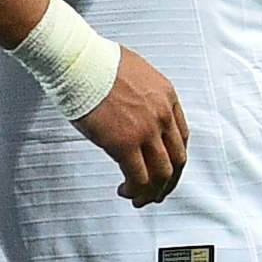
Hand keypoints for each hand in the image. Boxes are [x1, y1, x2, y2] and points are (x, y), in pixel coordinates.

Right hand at [75, 44, 187, 205]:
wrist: (80, 63)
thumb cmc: (98, 63)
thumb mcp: (136, 72)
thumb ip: (144, 94)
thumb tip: (136, 106)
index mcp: (167, 97)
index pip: (182, 137)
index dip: (174, 159)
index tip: (165, 169)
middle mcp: (162, 115)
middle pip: (177, 160)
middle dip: (168, 181)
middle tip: (157, 192)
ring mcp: (146, 131)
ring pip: (162, 174)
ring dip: (153, 191)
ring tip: (139, 198)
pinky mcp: (124, 144)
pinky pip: (139, 178)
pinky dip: (135, 191)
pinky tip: (125, 191)